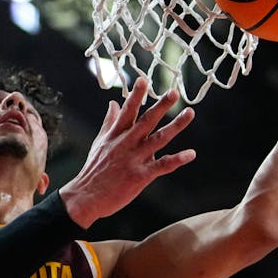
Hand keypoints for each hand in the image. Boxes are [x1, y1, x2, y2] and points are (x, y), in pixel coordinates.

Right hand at [59, 76, 196, 227]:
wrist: (86, 197)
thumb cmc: (93, 170)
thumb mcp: (100, 142)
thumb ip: (109, 122)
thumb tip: (113, 103)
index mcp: (115, 135)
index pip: (127, 111)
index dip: (135, 95)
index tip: (144, 80)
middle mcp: (126, 144)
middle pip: (146, 121)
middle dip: (161, 106)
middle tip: (174, 92)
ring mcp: (133, 159)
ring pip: (159, 139)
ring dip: (176, 126)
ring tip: (189, 113)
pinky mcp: (140, 175)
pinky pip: (162, 165)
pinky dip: (177, 159)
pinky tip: (191, 154)